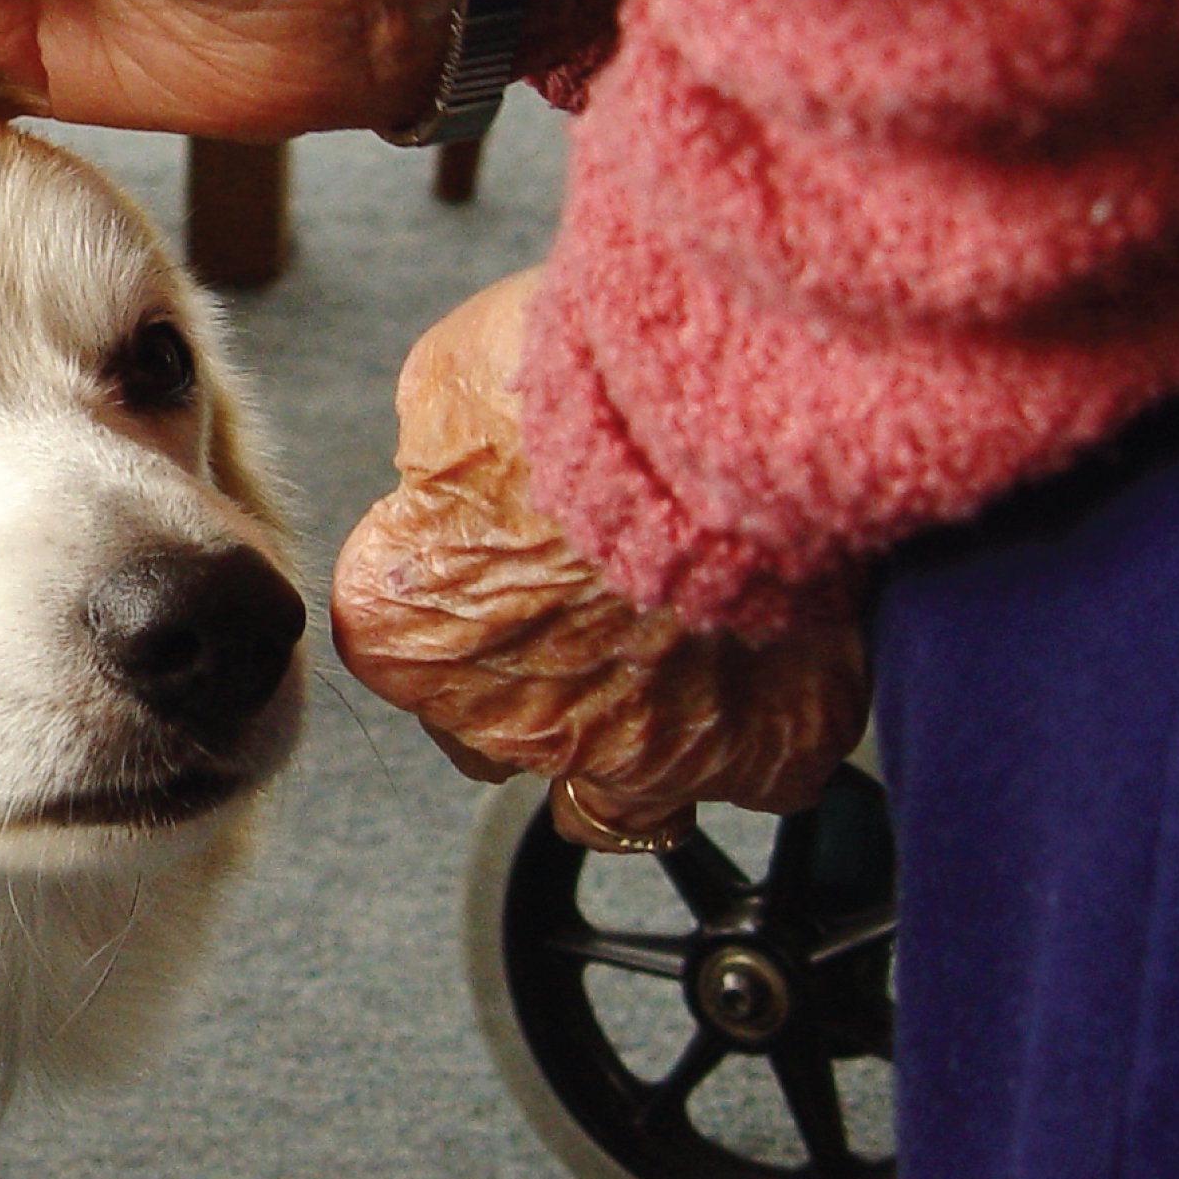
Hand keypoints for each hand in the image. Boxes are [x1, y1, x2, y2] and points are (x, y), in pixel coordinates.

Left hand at [329, 270, 871, 851]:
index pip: (402, 648)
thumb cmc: (576, 378)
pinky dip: (762, 733)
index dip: (457, 594)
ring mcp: (639, 753)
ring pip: (619, 800)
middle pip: (497, 741)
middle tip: (591, 603)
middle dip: (534, 687)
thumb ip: (439, 468)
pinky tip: (776, 665)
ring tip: (679, 660)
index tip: (500, 545)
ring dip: (635, 742)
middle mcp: (506, 721)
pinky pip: (757, 776)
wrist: (724, 390)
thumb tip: (456, 469)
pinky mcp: (764, 750)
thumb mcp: (448, 389)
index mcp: (406, 631)